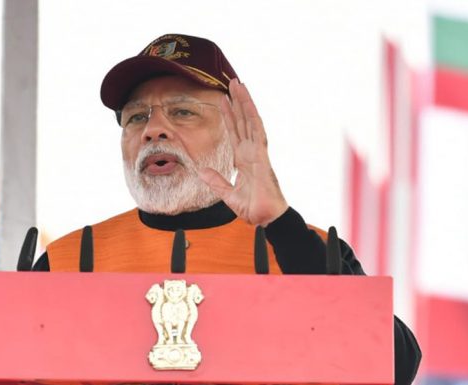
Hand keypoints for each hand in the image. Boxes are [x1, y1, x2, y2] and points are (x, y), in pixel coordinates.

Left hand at [197, 78, 288, 225]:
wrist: (266, 218)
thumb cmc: (254, 208)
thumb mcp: (227, 194)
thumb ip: (216, 181)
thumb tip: (202, 170)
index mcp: (244, 160)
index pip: (235, 132)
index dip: (229, 116)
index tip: (223, 100)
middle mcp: (252, 152)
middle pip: (243, 121)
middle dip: (237, 102)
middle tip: (232, 83)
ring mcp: (258, 152)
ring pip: (251, 121)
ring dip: (245, 103)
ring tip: (239, 85)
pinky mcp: (262, 156)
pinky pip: (257, 132)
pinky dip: (253, 117)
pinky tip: (248, 104)